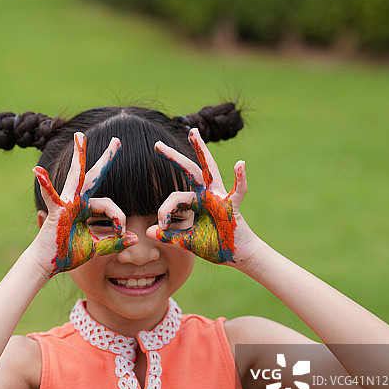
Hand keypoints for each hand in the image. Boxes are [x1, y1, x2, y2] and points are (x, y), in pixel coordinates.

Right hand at [33, 132, 137, 277]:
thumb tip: (135, 238)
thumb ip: (114, 242)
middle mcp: (76, 201)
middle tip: (117, 140)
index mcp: (85, 208)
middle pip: (93, 176)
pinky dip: (45, 184)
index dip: (119, 219)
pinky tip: (37, 171)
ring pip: (76, 176)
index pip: (110, 205)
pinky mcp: (56, 211)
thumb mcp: (96, 248)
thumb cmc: (68, 254)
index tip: (122, 233)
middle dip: (106, 158)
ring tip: (80, 136)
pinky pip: (52, 196)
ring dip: (79, 156)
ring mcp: (65, 203)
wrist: (48, 264)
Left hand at [148, 128, 250, 264]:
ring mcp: (220, 197)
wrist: (236, 256)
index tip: (161, 227)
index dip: (164, 211)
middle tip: (157, 144)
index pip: (173, 197)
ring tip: (193, 132)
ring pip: (209, 169)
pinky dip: (241, 178)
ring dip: (201, 150)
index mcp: (195, 202)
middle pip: (189, 170)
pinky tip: (240, 163)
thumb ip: (169, 237)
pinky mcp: (232, 206)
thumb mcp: (187, 242)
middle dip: (173, 156)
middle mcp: (207, 195)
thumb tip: (148, 231)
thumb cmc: (214, 246)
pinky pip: (238, 191)